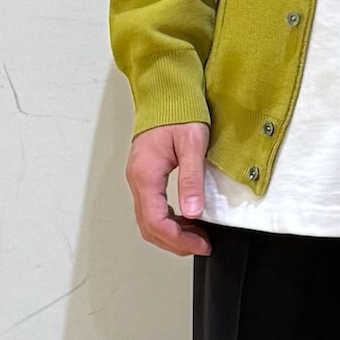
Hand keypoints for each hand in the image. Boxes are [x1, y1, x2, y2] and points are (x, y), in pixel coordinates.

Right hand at [124, 122, 212, 256]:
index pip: (155, 221)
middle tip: (202, 245)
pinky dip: (169, 221)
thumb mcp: (192, 144)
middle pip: (149, 226)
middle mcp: (137, 180)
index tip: (201, 244)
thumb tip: (193, 213)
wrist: (166, 94)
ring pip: (149, 220)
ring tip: (198, 236)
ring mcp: (139, 179)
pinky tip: (188, 220)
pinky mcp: (146, 176)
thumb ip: (191, 179)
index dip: (178, 239)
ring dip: (172, 233)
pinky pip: (152, 208)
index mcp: (146, 175)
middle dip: (175, 242)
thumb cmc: (179, 112)